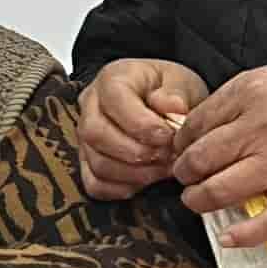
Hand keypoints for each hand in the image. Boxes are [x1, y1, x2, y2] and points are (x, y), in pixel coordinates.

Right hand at [79, 58, 202, 202]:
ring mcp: (85, 137)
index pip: (114, 100)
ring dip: (134, 173)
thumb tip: (172, 107)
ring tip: (163, 169)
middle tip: (167, 156)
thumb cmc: (169, 91)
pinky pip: (95, 184)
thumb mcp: (181, 81)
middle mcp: (91, 106)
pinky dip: (121, 189)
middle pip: (96, 134)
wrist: (161, 104)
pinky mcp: (88, 162)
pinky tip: (146, 181)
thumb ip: (176, 93)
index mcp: (112, 78)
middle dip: (136, 152)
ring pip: (97, 163)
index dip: (141, 124)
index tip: (167, 136)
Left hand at [173, 53, 266, 239]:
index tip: (183, 150)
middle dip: (183, 172)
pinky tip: (228, 236)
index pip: (194, 125)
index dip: (181, 142)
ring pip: (219, 190)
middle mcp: (257, 128)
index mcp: (248, 93)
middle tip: (185, 176)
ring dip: (199, 200)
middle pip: (198, 159)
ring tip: (198, 200)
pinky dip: (244, 234)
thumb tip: (209, 124)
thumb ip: (240, 99)